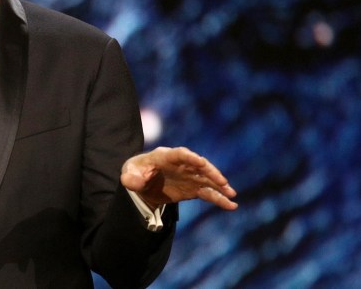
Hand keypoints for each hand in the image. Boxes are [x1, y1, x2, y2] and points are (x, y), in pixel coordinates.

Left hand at [121, 146, 236, 210]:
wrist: (143, 183)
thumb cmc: (136, 172)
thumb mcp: (128, 174)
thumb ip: (130, 177)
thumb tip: (132, 182)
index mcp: (165, 156)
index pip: (180, 154)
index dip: (190, 158)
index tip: (201, 162)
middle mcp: (181, 164)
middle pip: (199, 166)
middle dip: (211, 173)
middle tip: (222, 182)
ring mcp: (189, 176)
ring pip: (207, 180)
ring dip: (219, 186)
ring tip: (232, 195)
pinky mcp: (192, 188)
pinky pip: (208, 193)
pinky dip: (219, 199)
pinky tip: (231, 205)